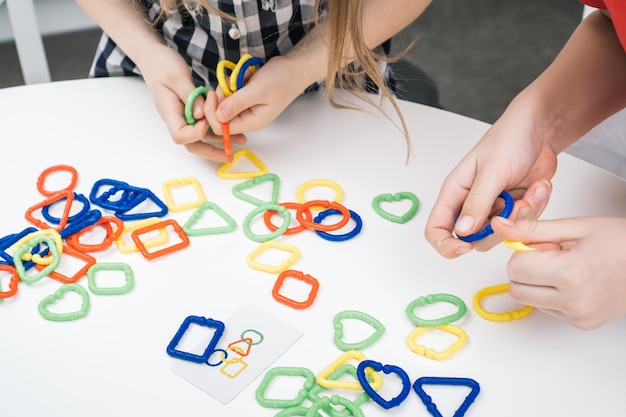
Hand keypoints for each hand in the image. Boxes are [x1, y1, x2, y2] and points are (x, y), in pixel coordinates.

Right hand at [140, 45, 245, 160]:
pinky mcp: (191, 112)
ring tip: (241, 140)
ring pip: (201, 137)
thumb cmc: (163, 65)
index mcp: (169, 112)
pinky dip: (219, 127)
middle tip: (230, 155)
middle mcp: (176, 119)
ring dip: (220, 140)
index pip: (180, 135)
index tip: (207, 122)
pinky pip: (205, 125)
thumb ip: (191, 96)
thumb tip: (201, 115)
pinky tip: (234, 128)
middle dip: (211, 151)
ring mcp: (184, 117)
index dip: (196, 133)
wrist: (154, 58)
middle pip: (192, 144)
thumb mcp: (178, 77)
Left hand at [209, 55, 307, 133]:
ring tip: (243, 77)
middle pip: (219, 115)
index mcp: (251, 122)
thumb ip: (238, 103)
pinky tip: (246, 76)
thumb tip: (219, 116)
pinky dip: (232, 82)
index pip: (221, 128)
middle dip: (219, 97)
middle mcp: (246, 119)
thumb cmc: (282, 79)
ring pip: (222, 102)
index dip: (212, 113)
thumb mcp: (259, 90)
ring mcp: (245, 109)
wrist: (294, 69)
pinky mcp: (244, 99)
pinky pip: (229, 93)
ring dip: (227, 87)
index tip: (213, 93)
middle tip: (230, 82)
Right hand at [424, 103, 557, 257]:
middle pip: (473, 239)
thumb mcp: (492, 171)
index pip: (436, 229)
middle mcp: (471, 204)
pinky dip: (535, 208)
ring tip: (530, 191)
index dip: (446, 244)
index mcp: (455, 193)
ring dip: (521, 216)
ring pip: (502, 234)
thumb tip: (461, 232)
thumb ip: (477, 203)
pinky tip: (537, 187)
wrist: (540, 131)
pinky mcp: (514, 209)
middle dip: (497, 228)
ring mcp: (494, 208)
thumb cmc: (508, 140)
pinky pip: (523, 225)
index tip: (466, 246)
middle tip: (512, 205)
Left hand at [492, 215, 625, 328]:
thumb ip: (532, 229)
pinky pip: (547, 308)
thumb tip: (500, 226)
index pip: (516, 268)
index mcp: (571, 273)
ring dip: (536, 282)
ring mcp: (578, 316)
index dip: (523, 252)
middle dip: (524, 269)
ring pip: (528, 299)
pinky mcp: (581, 324)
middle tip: (551, 255)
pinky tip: (573, 280)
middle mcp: (574, 301)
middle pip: (516, 288)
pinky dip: (551, 294)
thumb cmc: (621, 242)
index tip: (541, 244)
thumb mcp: (575, 227)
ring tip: (564, 267)